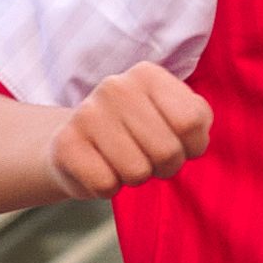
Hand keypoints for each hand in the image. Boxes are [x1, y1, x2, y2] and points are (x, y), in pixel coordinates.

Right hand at [47, 62, 213, 200]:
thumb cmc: (139, 134)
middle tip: (148, 158)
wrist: (80, 144)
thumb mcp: (174, 116)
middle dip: (164, 167)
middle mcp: (115, 87)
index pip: (191, 121)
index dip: (192, 146)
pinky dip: (108, 188)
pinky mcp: (65, 144)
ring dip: (136, 178)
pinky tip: (100, 169)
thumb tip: (193, 137)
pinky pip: (106, 185)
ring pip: (137, 171)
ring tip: (123, 162)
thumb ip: (196, 120)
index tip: (178, 144)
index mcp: (147, 74)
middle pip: (167, 150)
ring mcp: (87, 113)